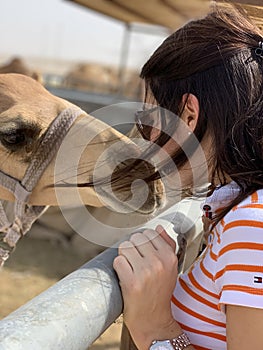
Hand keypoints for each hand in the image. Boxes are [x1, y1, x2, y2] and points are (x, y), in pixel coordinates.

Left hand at [113, 225, 178, 348]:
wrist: (154, 320)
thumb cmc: (160, 293)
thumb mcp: (171, 267)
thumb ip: (167, 244)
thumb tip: (158, 228)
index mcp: (169, 257)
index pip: (149, 233)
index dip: (142, 242)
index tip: (142, 253)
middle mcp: (159, 263)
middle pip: (135, 238)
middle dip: (133, 248)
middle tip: (135, 261)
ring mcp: (145, 272)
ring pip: (125, 247)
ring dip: (124, 256)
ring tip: (130, 268)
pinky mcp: (132, 282)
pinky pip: (118, 261)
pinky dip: (118, 267)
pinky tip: (125, 275)